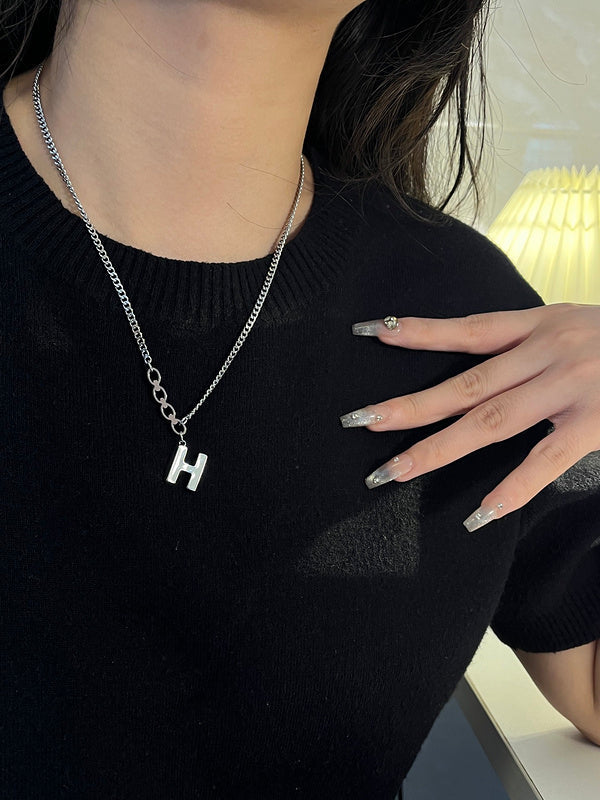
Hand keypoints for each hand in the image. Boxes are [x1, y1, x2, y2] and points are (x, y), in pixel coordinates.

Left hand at [339, 303, 599, 531]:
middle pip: (464, 382)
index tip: (370, 332)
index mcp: (541, 324)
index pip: (467, 328)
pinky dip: (512, 488)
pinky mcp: (597, 422)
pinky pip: (546, 460)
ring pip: (490, 419)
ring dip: (438, 447)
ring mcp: (571, 388)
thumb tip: (485, 366)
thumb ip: (531, 341)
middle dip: (409, 404)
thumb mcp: (576, 323)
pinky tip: (478, 513)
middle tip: (359, 421)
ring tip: (393, 470)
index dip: (418, 331)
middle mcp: (548, 351)